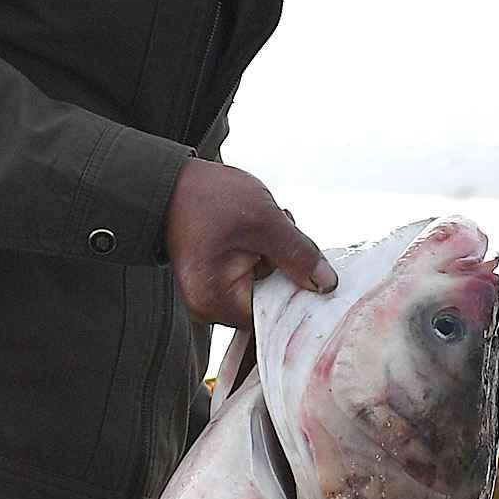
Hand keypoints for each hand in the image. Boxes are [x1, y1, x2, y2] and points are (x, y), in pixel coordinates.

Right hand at [167, 159, 332, 329]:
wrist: (172, 182)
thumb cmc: (207, 199)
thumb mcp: (264, 222)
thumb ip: (298, 255)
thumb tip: (327, 284)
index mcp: (217, 301)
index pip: (275, 315)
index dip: (297, 289)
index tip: (305, 260)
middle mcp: (211, 307)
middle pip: (271, 300)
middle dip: (284, 266)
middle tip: (280, 229)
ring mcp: (212, 295)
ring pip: (265, 284)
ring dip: (274, 256)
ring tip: (265, 225)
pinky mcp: (217, 281)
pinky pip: (252, 275)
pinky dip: (261, 254)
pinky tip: (256, 232)